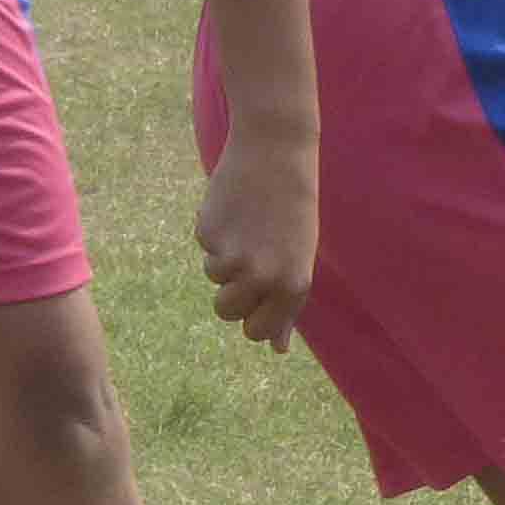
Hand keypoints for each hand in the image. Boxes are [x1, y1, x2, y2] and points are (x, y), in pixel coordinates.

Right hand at [196, 134, 315, 350]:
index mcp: (292, 286)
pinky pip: (205, 245)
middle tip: (247, 259)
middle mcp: (263, 277)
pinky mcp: (209, 234)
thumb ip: (287, 306)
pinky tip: (235, 207)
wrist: (276, 154)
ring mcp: (233, 257)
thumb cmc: (293, 211)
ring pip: (213, 277)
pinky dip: (215, 230)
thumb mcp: (298, 259)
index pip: (256, 332)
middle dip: (230, 293)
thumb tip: (278, 349)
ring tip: (248, 225)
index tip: (255, 299)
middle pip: (226, 311)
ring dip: (222, 258)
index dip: (250, 318)